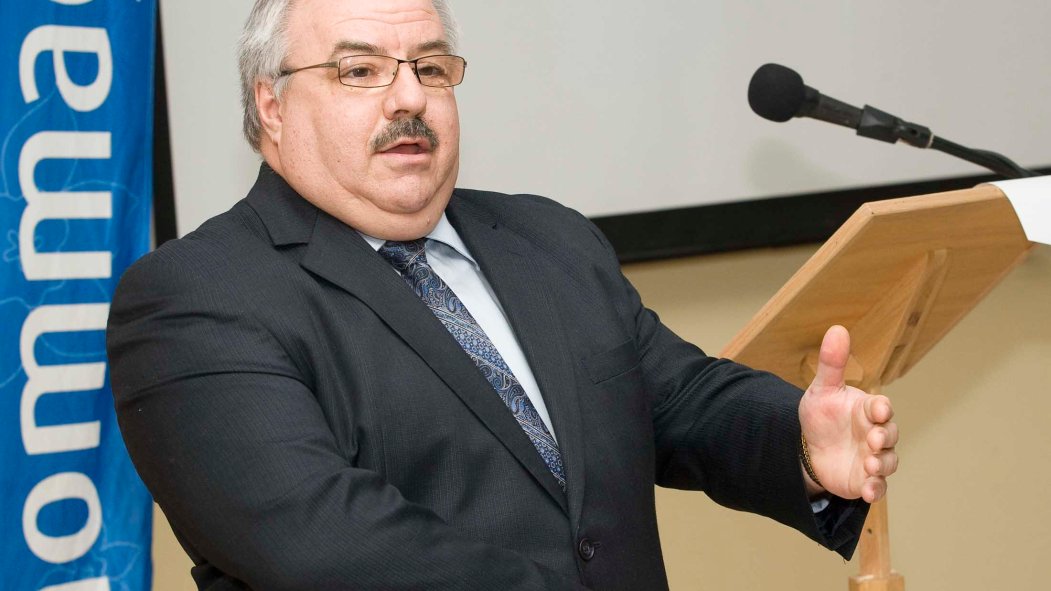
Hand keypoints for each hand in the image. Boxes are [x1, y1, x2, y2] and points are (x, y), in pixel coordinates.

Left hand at [798, 325, 898, 502]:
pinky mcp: (866, 479)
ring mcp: (873, 457)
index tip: (878, 408)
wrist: (809, 448)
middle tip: (873, 439)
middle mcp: (876, 433)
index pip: (881, 407)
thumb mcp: (822, 389)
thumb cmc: (822, 415)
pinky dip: (876, 489)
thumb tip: (837, 329)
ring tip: (869, 464)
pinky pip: (878, 486)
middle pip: (890, 434)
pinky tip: (869, 490)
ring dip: (882, 464)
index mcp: (867, 409)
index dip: (882, 408)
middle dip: (884, 436)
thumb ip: (831, 363)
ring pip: (888, 461)